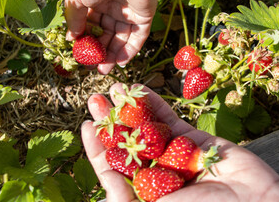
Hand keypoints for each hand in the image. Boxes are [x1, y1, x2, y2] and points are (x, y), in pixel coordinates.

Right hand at [65, 0, 173, 73]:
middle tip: (93, 67)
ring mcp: (129, 12)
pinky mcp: (144, 16)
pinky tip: (120, 62)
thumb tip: (72, 38)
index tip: (81, 54)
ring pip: (121, 38)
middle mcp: (112, 5)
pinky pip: (137, 37)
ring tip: (104, 70)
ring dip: (113, 55)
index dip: (85, 39)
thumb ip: (74, 20)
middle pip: (106, 33)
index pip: (90, 24)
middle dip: (99, 51)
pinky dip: (129, 51)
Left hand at [81, 83, 278, 201]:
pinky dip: (153, 103)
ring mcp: (174, 154)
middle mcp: (156, 173)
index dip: (97, 147)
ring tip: (113, 88)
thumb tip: (106, 181)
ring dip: (128, 107)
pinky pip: (168, 118)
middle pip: (126, 143)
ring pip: (145, 126)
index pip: (113, 168)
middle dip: (109, 120)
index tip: (86, 126)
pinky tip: (138, 89)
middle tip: (94, 99)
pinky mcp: (192, 139)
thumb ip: (127, 200)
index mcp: (144, 194)